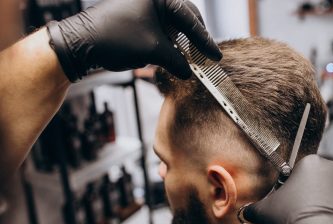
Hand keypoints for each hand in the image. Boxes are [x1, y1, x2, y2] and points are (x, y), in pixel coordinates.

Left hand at [47, 0, 221, 81]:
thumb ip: (176, 60)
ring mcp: (144, 8)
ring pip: (172, 26)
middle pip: (184, 18)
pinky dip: (169, 44)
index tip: (215, 55)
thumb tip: (189, 71)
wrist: (82, 44)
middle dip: (195, 39)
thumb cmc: (115, 39)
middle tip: (206, 56)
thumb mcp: (153, 50)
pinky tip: (174, 56)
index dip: (204, 40)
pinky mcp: (138, 19)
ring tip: (192, 59)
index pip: (189, 19)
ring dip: (182, 43)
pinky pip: (160, 30)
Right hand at [243, 155, 332, 223]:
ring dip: (328, 203)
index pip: (299, 171)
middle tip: (302, 212)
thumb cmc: (294, 219)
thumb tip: (245, 212)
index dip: (293, 188)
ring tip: (317, 221)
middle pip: (319, 180)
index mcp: (311, 163)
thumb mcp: (265, 211)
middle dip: (312, 194)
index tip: (290, 201)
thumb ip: (254, 208)